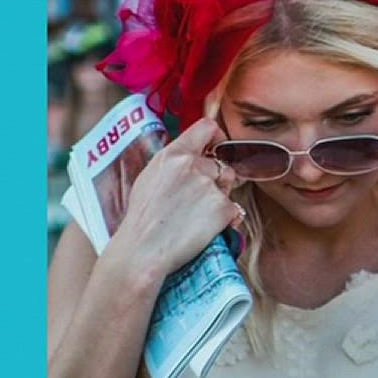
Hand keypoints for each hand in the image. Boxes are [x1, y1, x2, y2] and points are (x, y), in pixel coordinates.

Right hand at [108, 117, 242, 277]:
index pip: (206, 127)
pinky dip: (226, 220)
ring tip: (197, 216)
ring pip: (230, 186)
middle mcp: (192, 165)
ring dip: (221, 198)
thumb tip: (195, 156)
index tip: (218, 146)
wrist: (142, 250)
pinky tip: (206, 229)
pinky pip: (234, 209)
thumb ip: (175, 163)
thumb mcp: (151, 178)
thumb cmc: (143, 219)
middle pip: (222, 164)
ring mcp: (209, 186)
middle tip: (197, 202)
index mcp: (172, 155)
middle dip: (217, 181)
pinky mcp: (222, 207)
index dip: (218, 135)